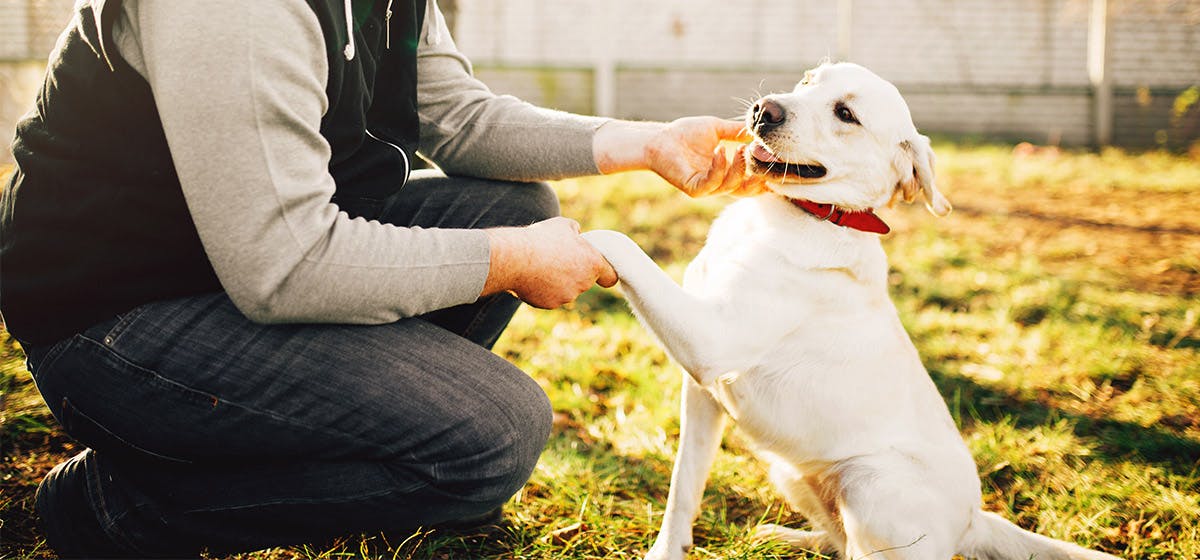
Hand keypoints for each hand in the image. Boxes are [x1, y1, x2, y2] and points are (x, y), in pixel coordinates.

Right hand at [482, 217, 617, 308]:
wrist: (515, 258)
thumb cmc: (541, 239)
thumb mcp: (563, 225)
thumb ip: (576, 232)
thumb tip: (577, 235)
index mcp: (592, 263)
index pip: (610, 276)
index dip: (606, 273)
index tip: (600, 272)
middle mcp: (584, 283)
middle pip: (584, 281)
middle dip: (574, 272)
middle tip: (557, 258)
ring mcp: (567, 296)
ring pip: (566, 289)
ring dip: (557, 280)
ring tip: (540, 265)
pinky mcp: (550, 304)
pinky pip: (550, 296)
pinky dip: (543, 289)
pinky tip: (532, 276)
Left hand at [645, 117, 767, 197]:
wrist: (661, 138)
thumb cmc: (687, 133)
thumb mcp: (718, 129)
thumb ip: (738, 131)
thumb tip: (760, 127)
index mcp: (727, 172)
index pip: (751, 181)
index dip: (765, 176)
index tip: (777, 162)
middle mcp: (719, 183)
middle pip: (746, 191)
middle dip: (758, 178)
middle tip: (766, 161)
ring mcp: (707, 188)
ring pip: (731, 186)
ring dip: (739, 168)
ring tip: (742, 149)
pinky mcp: (694, 189)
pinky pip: (712, 182)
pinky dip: (719, 167)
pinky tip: (720, 150)